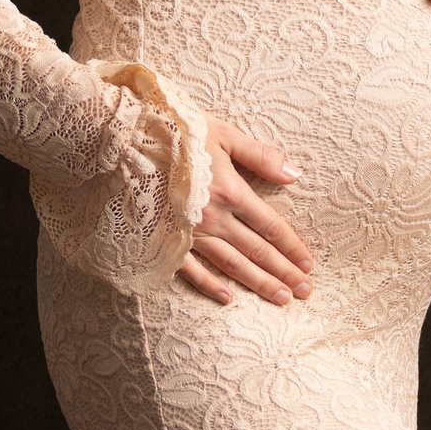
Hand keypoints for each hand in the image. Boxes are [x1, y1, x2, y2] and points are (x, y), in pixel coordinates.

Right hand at [177, 117, 314, 306]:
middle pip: (257, 250)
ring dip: (258, 283)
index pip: (270, 226)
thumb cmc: (174, 131)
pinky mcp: (164, 240)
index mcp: (230, 191)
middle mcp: (214, 218)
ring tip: (281, 298)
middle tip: (305, 291)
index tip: (308, 263)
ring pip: (231, 264)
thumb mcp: (222, 134)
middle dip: (284, 272)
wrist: (122, 142)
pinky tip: (228, 298)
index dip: (292, 246)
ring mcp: (189, 233)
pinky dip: (210, 285)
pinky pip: (191, 269)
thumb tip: (295, 175)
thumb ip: (260, 156)